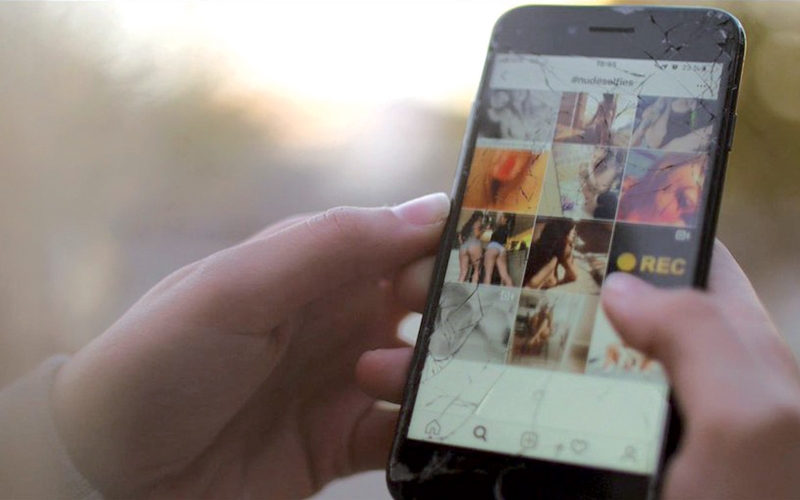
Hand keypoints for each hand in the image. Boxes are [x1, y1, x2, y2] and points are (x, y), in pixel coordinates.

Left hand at [51, 193, 448, 498]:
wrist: (110, 474)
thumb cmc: (160, 360)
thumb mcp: (237, 287)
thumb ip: (330, 243)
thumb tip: (430, 209)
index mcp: (316, 268)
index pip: (404, 239)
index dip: (450, 241)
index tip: (495, 252)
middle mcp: (340, 319)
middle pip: (430, 304)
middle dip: (454, 310)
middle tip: (458, 324)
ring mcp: (344, 382)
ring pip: (428, 368)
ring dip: (429, 372)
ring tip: (372, 377)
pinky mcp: (342, 442)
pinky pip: (404, 432)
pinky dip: (422, 429)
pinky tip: (409, 427)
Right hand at [360, 240, 799, 499]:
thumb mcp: (753, 424)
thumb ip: (703, 337)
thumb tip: (623, 286)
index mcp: (728, 354)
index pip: (679, 261)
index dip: (620, 226)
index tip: (538, 208)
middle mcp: (673, 385)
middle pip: (589, 313)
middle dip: (510, 291)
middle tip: (437, 278)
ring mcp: (624, 431)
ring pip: (542, 371)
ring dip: (470, 356)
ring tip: (401, 352)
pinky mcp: (587, 469)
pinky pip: (524, 425)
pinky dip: (473, 410)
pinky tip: (423, 406)